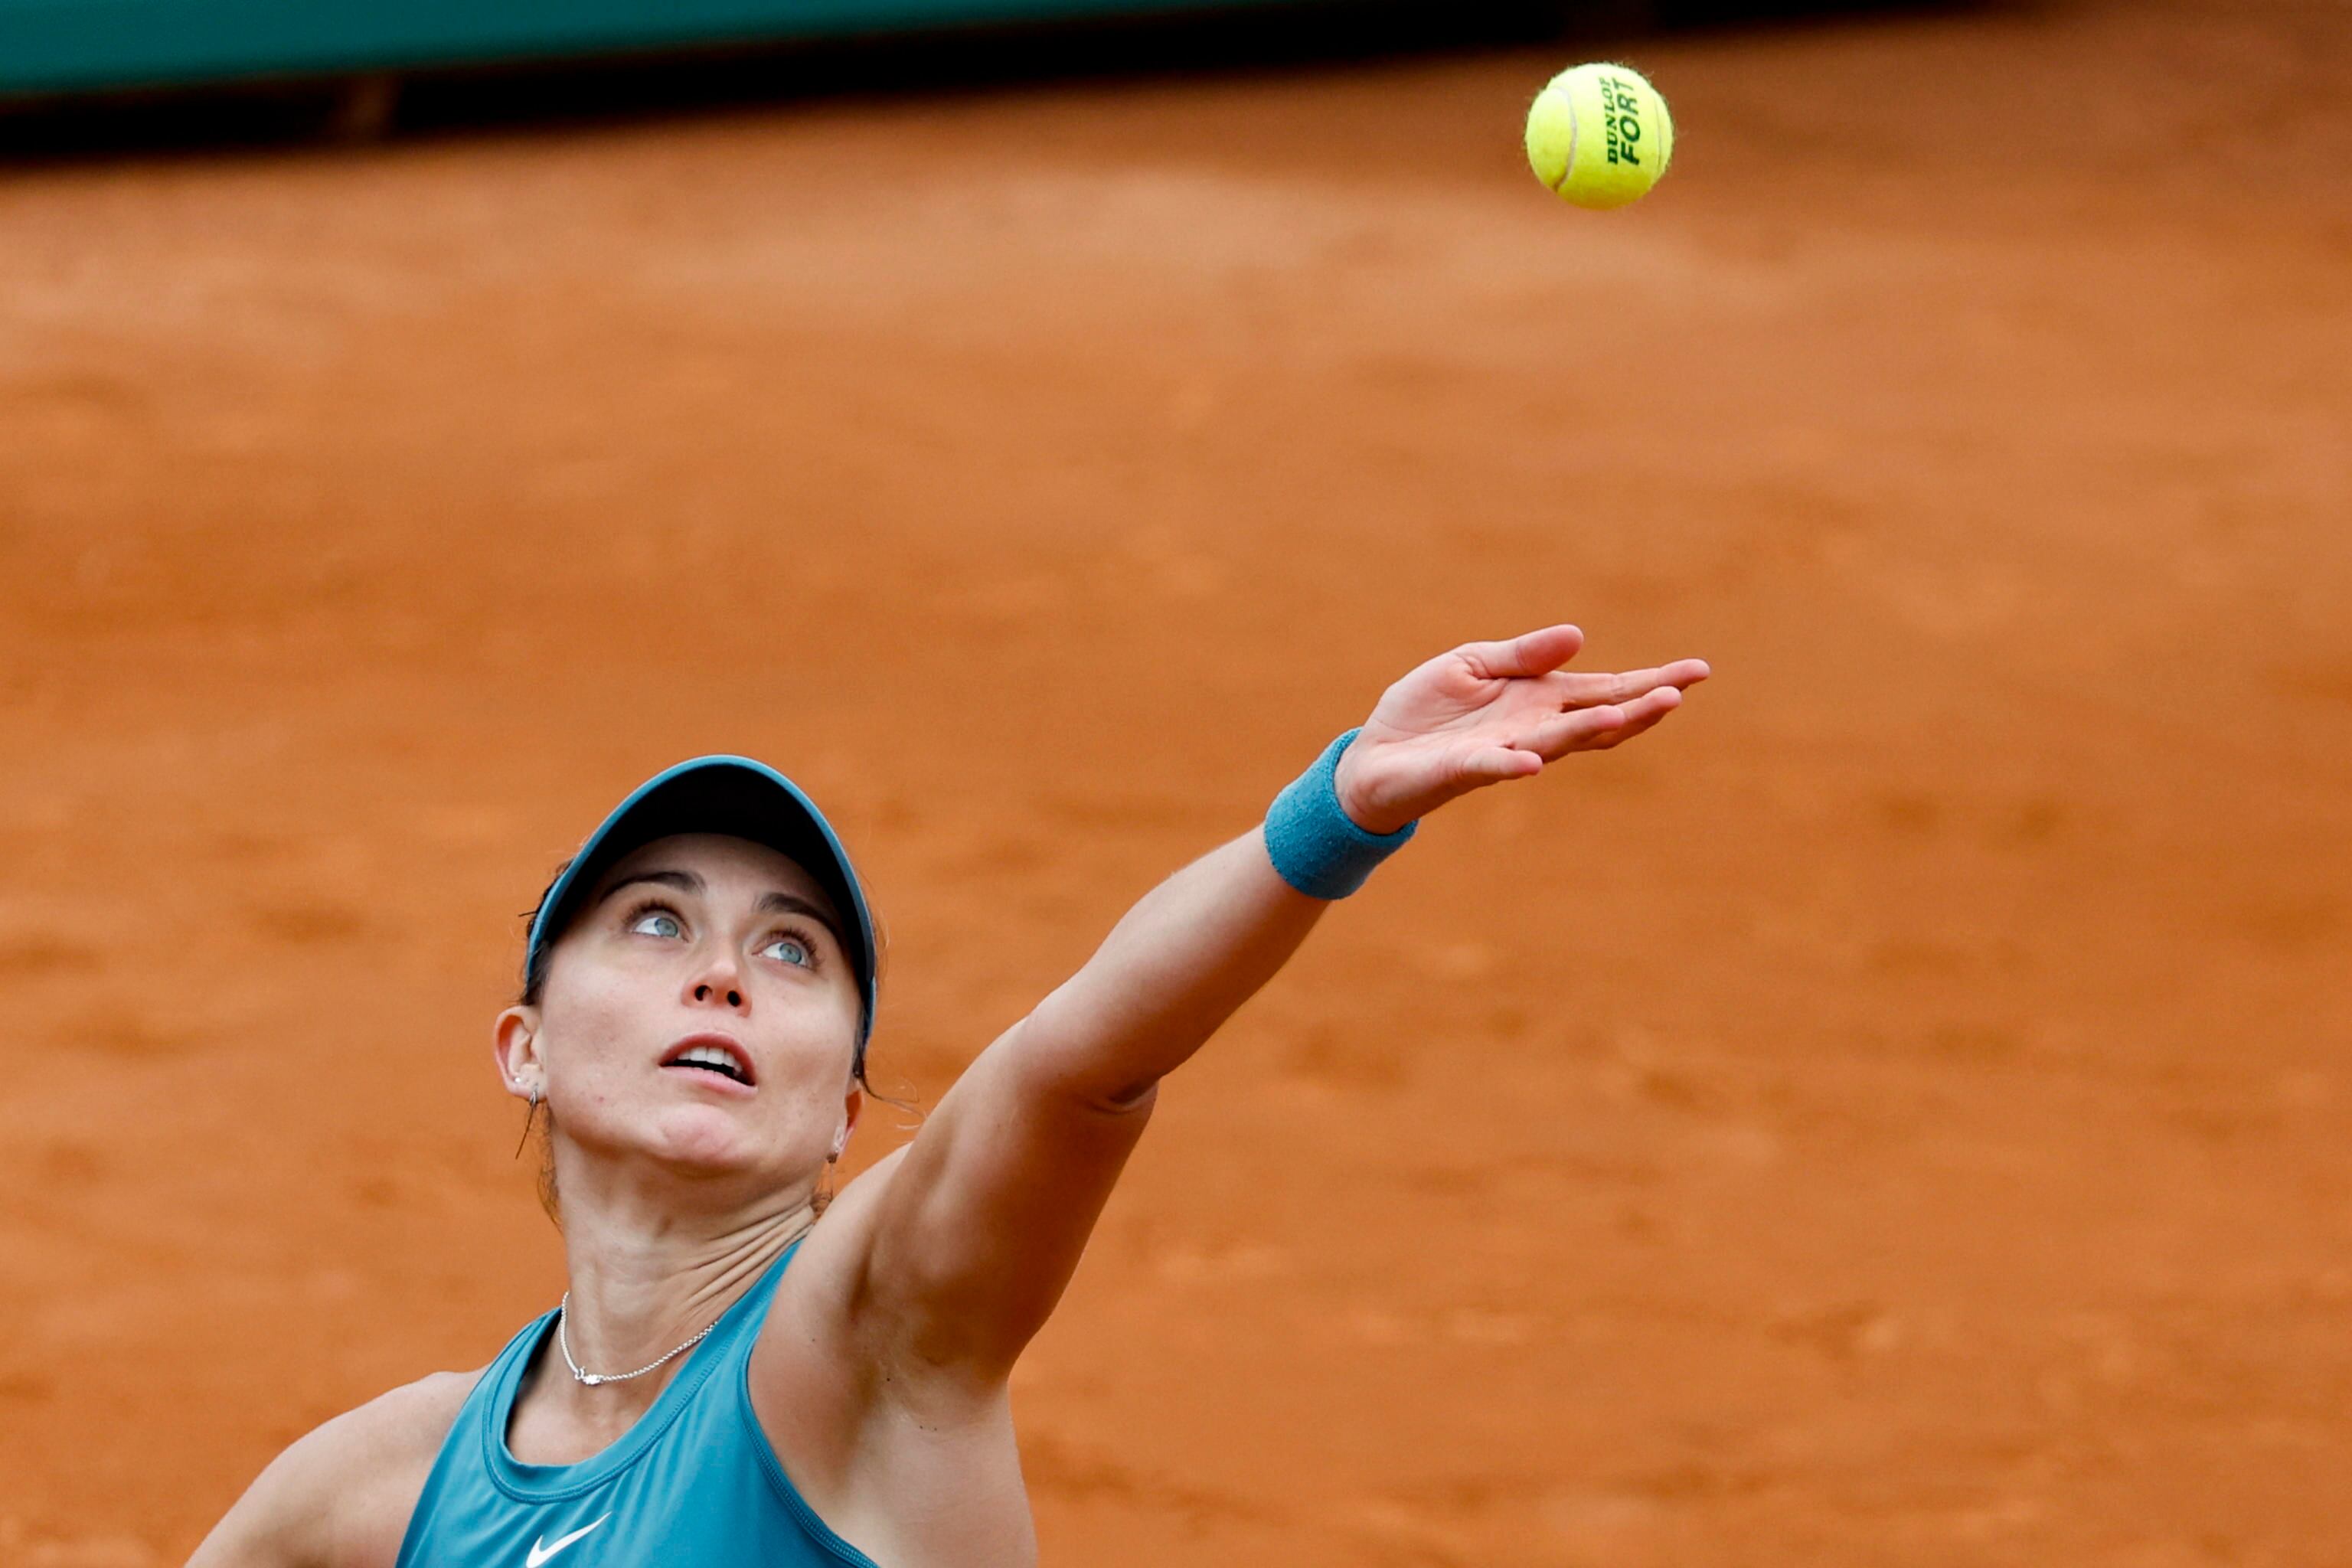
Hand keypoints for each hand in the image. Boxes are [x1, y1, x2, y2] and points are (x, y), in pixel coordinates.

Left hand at [1331, 625, 1708, 833]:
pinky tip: (1532, 762)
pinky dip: (1513, 765)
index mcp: (1541, 699)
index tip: (1698, 671)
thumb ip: (1524, 654)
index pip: (1606, 690)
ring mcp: (1504, 751)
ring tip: (1625, 716)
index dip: (1651, 681)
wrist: (1375, 754)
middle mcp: (1533, 729)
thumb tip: (1578, 635)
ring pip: (1558, 743)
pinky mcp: (1465, 769)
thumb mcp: (1474, 664)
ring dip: (1591, 731)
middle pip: (1598, 718)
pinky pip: (1494, 767)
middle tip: (1679, 693)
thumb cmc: (1427, 711)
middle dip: (1638, 707)